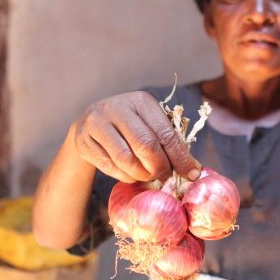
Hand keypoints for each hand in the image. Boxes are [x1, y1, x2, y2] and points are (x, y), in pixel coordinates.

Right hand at [73, 91, 200, 182]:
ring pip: (126, 160)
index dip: (180, 157)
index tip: (192, 174)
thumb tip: (194, 170)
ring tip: (149, 176)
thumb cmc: (131, 126)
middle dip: (161, 167)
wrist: (91, 123)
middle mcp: (117, 108)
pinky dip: (126, 176)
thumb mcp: (150, 123)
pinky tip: (132, 174)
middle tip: (167, 178)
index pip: (166, 133)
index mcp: (141, 101)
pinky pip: (111, 168)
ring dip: (143, 174)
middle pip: (146, 146)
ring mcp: (97, 124)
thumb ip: (170, 141)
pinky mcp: (85, 142)